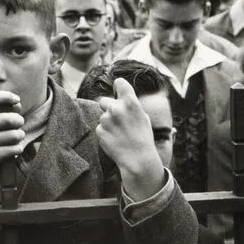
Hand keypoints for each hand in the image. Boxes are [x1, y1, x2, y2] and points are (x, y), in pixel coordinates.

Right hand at [0, 91, 24, 206]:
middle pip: (9, 118)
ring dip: (20, 137)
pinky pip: (15, 148)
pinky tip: (13, 150)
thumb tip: (17, 104)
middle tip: (19, 125)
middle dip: (19, 121)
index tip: (17, 100)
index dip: (7, 96)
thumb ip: (1, 114)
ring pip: (15, 135)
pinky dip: (18, 149)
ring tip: (15, 140)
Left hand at [96, 78, 164, 200]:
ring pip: (103, 116)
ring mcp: (106, 119)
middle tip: (119, 121)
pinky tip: (115, 140)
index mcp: (131, 102)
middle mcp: (116, 108)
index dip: (119, 87)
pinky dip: (105, 132)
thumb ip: (129, 105)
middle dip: (109, 108)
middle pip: (104, 100)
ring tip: (120, 134)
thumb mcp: (142, 117)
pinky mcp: (99, 130)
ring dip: (108, 122)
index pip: (119, 82)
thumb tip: (118, 96)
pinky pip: (100, 127)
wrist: (138, 160)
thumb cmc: (143, 137)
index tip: (118, 91)